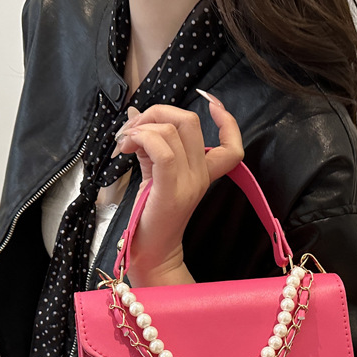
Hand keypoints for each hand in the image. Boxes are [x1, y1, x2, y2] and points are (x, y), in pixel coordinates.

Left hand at [112, 93, 243, 285]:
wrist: (150, 253)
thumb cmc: (151, 216)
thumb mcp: (154, 174)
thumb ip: (150, 143)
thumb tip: (135, 113)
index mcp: (202, 173)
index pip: (232, 146)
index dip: (227, 120)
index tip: (209, 102)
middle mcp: (200, 176)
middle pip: (189, 121)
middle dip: (157, 113)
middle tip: (133, 130)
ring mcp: (188, 184)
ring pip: (171, 130)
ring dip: (140, 127)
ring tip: (124, 144)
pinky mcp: (171, 190)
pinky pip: (162, 150)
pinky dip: (141, 139)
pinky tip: (126, 148)